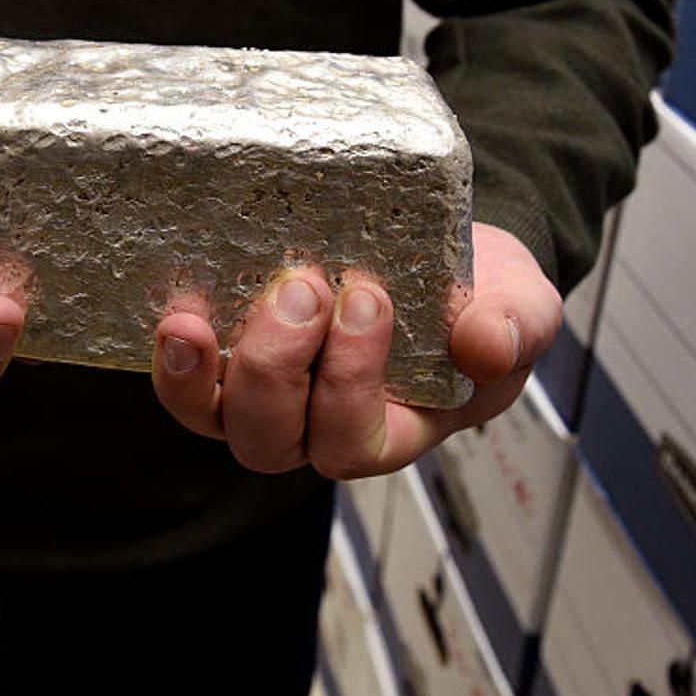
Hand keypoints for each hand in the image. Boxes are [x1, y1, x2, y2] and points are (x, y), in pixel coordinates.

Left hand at [150, 222, 560, 477]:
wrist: (448, 254)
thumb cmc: (483, 298)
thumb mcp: (522, 310)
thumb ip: (515, 328)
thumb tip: (486, 343)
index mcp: (390, 431)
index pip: (350, 441)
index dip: (348, 382)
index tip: (368, 296)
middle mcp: (315, 425)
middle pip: (268, 441)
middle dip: (274, 370)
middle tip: (301, 286)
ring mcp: (265, 391)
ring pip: (212, 417)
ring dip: (193, 377)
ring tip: (189, 320)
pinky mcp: (231, 350)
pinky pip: (187, 372)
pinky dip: (173, 350)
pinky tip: (173, 306)